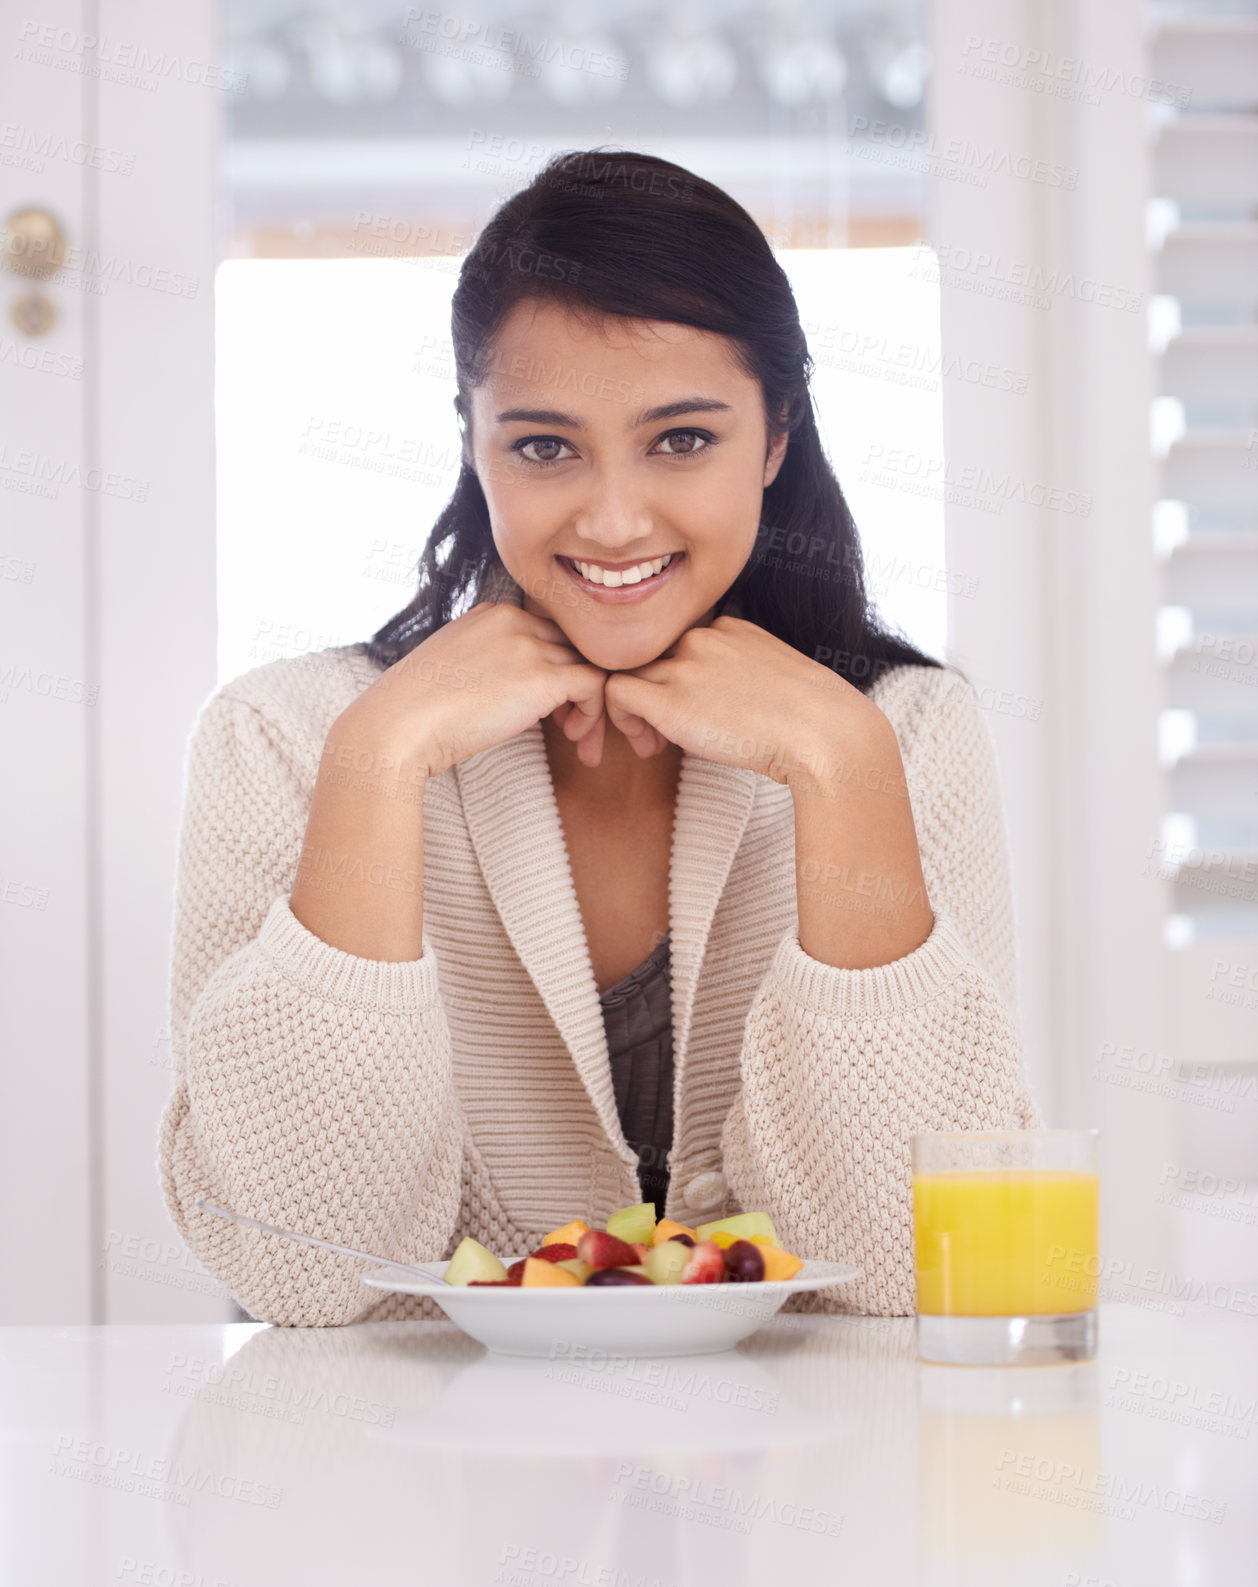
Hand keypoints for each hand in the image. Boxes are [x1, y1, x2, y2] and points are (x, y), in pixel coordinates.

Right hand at [363, 602, 614, 777]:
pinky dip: (594, 713)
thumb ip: (490, 663)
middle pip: (572, 646)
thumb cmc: (416, 710)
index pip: (548, 632)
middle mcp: (514, 619)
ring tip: (574, 737)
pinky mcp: (542, 677)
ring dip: (587, 705)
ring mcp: (529, 645)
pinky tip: (572, 737)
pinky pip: (595, 685)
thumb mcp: (455, 668)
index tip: (546, 706)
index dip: (555, 668)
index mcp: (492, 613)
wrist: (397, 726)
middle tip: (569, 725)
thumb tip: (513, 689)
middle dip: (578, 686)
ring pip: (588, 665)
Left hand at [602, 615, 885, 786]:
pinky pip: (615, 693)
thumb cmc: (813, 722)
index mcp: (729, 626)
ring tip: (653, 747)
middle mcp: (702, 635)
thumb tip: (720, 708)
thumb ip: (739, 679)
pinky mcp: (671, 699)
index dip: (672, 681)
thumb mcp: (775, 682)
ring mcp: (685, 664)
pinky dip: (621, 720)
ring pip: (625, 672)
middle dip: (647, 697)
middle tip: (660, 738)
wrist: (826, 734)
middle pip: (648, 658)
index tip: (689, 717)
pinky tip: (649, 746)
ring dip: (633, 713)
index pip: (677, 645)